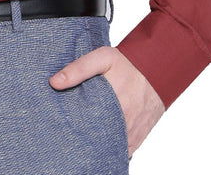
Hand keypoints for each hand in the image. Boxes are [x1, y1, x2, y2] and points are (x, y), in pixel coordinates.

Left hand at [49, 46, 164, 155]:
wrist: (157, 70)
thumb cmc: (127, 64)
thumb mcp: (102, 58)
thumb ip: (78, 68)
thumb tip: (54, 82)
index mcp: (112, 104)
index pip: (85, 125)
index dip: (73, 127)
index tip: (62, 125)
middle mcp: (123, 122)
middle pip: (97, 139)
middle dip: (84, 137)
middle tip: (73, 132)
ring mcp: (131, 133)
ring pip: (109, 148)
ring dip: (99, 144)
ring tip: (86, 138)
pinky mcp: (137, 138)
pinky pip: (122, 152)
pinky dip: (112, 149)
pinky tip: (102, 143)